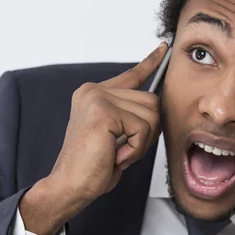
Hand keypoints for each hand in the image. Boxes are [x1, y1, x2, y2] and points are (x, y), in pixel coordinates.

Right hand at [20, 43, 167, 234]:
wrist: (70, 186)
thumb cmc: (93, 166)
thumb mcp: (117, 136)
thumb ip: (131, 116)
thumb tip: (156, 106)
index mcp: (95, 95)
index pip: (132, 75)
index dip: (151, 62)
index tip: (164, 49)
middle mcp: (94, 91)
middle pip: (151, 101)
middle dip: (146, 131)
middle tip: (122, 148)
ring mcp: (97, 99)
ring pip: (151, 115)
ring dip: (140, 142)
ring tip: (116, 152)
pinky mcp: (103, 112)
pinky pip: (142, 129)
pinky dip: (135, 149)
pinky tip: (115, 155)